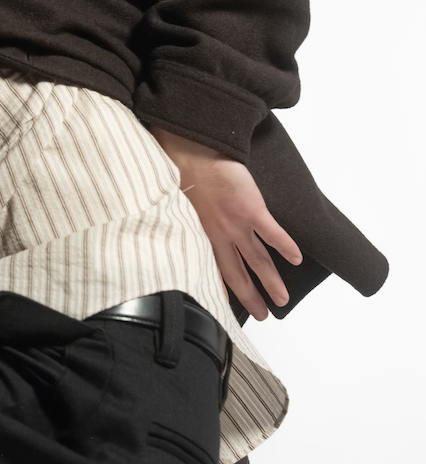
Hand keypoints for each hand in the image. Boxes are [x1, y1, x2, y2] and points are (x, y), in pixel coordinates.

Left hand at [150, 127, 302, 320]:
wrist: (189, 148)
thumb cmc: (175, 168)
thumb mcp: (170, 203)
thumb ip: (176, 219)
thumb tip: (166, 225)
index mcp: (197, 234)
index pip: (211, 269)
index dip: (221, 290)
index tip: (226, 308)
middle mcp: (217, 235)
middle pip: (237, 274)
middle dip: (251, 297)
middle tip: (262, 315)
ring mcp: (236, 224)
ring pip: (258, 260)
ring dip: (272, 282)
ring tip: (281, 299)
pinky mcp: (252, 209)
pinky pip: (273, 233)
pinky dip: (286, 247)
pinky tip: (296, 259)